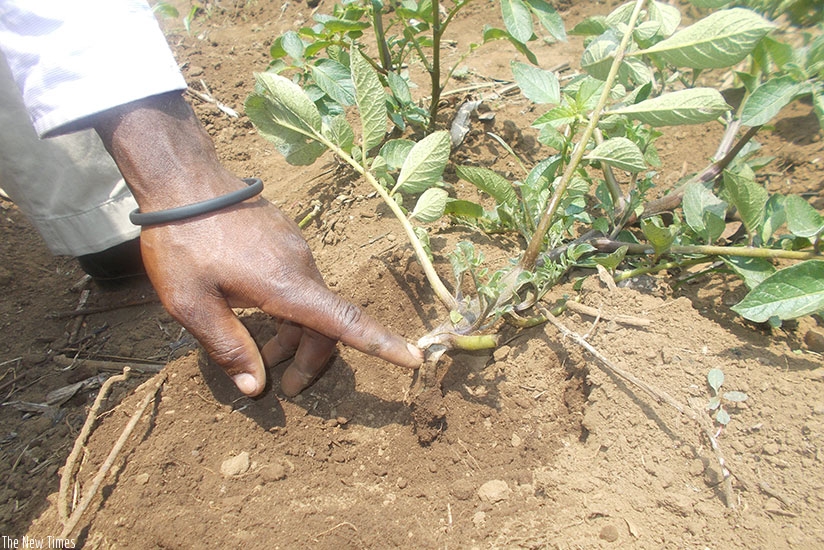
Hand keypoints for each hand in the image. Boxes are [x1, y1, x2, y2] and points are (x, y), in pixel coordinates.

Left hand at [94, 92, 421, 395]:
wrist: (183, 178)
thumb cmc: (183, 244)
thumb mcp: (192, 305)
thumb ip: (228, 346)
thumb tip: (255, 386)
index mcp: (287, 285)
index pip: (346, 322)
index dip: (382, 344)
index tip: (415, 359)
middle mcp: (301, 266)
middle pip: (326, 322)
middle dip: (311, 359)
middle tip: (285, 388)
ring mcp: (294, 249)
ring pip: (309, 302)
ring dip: (294, 334)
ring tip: (263, 356)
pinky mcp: (283, 239)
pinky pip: (297, 282)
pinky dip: (287, 309)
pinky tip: (255, 314)